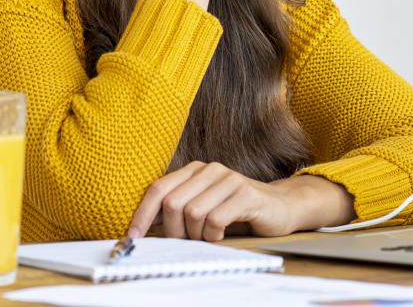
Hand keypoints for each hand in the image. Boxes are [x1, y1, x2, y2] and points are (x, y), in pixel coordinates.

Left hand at [128, 161, 352, 241]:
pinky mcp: (245, 194)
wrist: (280, 208)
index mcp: (195, 170)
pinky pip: (215, 220)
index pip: (158, 188)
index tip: (132, 238)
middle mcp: (210, 169)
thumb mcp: (203, 208)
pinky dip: (214, 235)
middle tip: (184, 243)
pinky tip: (222, 235)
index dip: (142, 215)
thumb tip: (141, 227)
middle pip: (172, 203)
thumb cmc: (236, 211)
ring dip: (196, 236)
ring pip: (193, 213)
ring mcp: (229, 179)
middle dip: (173, 231)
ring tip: (208, 238)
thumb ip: (176, 211)